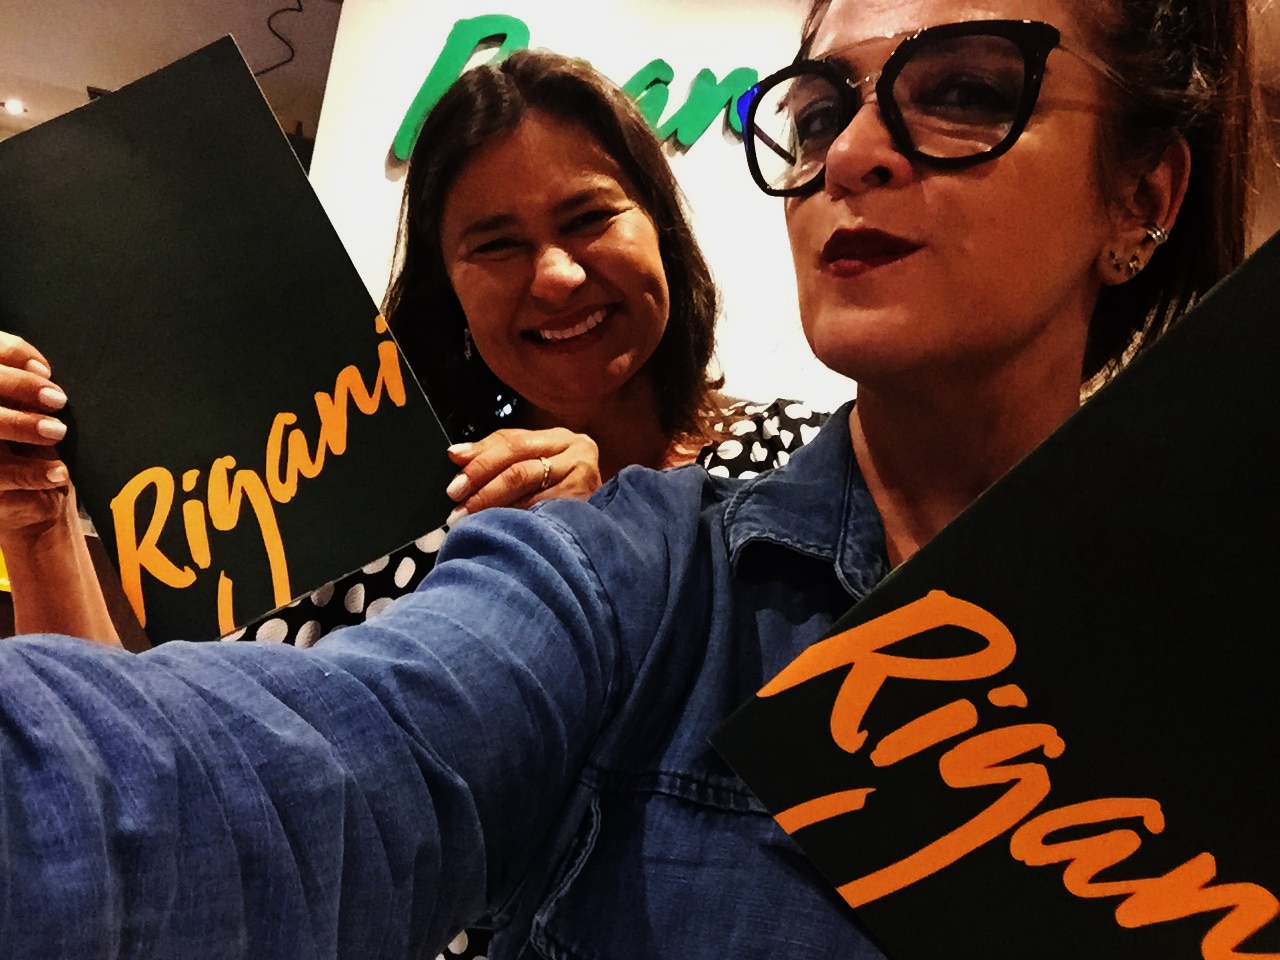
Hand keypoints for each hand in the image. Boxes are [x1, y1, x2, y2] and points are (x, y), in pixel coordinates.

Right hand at [0, 331, 71, 537]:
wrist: (33, 514)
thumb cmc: (35, 459)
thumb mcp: (36, 420)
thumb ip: (32, 394)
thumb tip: (41, 368)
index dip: (11, 353)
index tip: (45, 368)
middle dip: (18, 386)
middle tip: (56, 399)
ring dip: (21, 424)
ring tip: (56, 432)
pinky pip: (0, 475)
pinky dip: (32, 472)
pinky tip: (57, 472)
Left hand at [445, 427, 601, 517]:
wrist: (608, 519)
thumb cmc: (560, 486)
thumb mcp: (533, 461)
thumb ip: (496, 453)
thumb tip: (456, 454)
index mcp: (560, 438)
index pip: (513, 442)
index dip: (481, 461)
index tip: (455, 482)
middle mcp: (577, 454)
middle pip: (520, 468)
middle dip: (484, 488)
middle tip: (458, 507)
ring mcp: (584, 482)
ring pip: (530, 492)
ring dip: (495, 508)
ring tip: (471, 521)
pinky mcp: (585, 508)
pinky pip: (542, 514)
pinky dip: (518, 521)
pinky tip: (501, 530)